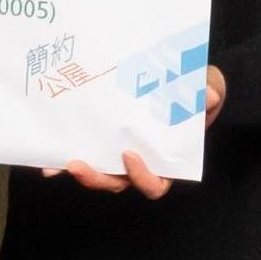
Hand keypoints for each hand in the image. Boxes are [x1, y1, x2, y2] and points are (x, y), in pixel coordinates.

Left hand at [55, 70, 225, 198]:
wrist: (182, 76)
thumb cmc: (197, 89)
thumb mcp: (209, 89)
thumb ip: (208, 95)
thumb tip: (209, 95)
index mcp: (166, 159)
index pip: (154, 183)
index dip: (142, 176)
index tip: (129, 155)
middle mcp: (140, 162)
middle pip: (118, 182)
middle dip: (97, 178)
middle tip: (78, 164)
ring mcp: (119, 152)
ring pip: (98, 172)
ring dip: (78, 171)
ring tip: (59, 162)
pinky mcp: (103, 139)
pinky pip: (86, 152)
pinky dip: (67, 156)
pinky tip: (51, 150)